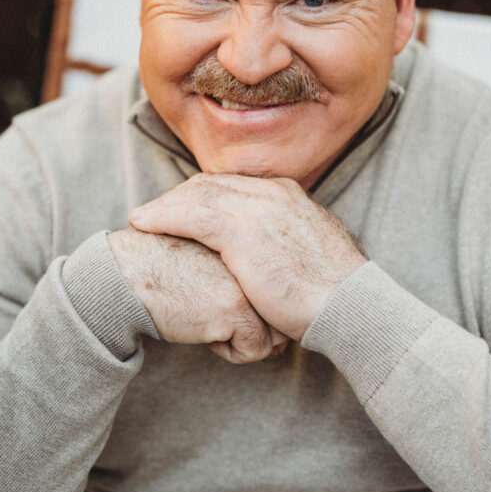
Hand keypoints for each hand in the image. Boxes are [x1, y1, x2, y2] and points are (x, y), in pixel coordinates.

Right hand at [107, 225, 287, 363]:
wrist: (125, 275)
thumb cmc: (163, 272)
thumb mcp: (212, 264)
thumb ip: (243, 278)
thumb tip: (278, 331)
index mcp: (253, 239)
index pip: (279, 284)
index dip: (261, 305)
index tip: (230, 307)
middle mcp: (258, 257)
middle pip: (282, 310)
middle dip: (258, 325)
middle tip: (218, 315)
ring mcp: (250, 281)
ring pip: (276, 332)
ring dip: (243, 338)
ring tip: (208, 319)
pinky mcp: (237, 308)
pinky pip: (254, 350)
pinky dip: (227, 351)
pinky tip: (200, 329)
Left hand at [128, 174, 366, 340]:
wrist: (349, 306)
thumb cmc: (334, 294)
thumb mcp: (310, 256)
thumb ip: (287, 244)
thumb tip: (275, 259)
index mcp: (289, 194)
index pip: (233, 185)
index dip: (202, 196)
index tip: (181, 209)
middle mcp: (272, 192)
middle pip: (210, 185)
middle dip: (178, 197)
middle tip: (153, 214)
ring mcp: (256, 209)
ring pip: (196, 195)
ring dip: (164, 205)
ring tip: (141, 219)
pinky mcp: (241, 233)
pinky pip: (190, 215)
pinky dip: (163, 216)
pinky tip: (144, 224)